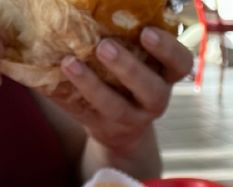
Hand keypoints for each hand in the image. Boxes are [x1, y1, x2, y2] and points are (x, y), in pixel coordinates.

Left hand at [57, 28, 192, 155]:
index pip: (180, 64)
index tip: (147, 33)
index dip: (168, 50)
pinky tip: (51, 79)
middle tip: (105, 47)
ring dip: (92, 86)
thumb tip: (104, 2)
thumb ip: (131, 35)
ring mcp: (130, 119)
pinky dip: (67, 98)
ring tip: (70, 63)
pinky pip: (85, 116)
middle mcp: (153, 101)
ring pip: (116, 108)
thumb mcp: (140, 59)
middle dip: (129, 69)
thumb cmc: (128, 79)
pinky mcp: (104, 129)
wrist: (119, 127)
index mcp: (165, 76)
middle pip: (152, 91)